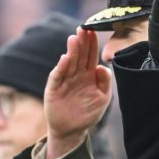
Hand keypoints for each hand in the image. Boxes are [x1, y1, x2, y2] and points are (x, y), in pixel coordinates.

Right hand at [44, 27, 112, 158]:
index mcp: (88, 75)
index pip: (90, 56)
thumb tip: (103, 67)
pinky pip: (57, 77)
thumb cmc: (88, 113)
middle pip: (79, 56)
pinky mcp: (53, 89)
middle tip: (83, 28)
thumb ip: (105, 83)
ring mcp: (64, 81)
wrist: (72, 131)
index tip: (93, 31)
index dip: (91, 44)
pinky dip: (61, 67)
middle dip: (81, 42)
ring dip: (71, 51)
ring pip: (68, 63)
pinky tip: (65, 58)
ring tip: (74, 38)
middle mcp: (76, 75)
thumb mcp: (102, 99)